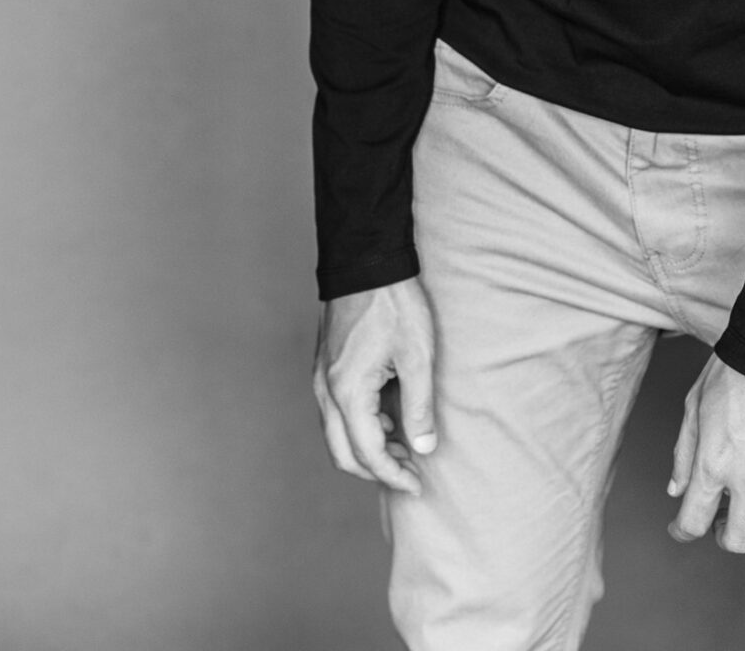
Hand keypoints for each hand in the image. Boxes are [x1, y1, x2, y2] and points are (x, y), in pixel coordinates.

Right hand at [312, 278, 437, 493]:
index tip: (417, 484)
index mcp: (348, 392)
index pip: (367, 454)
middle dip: (376, 471)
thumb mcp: (418, 356)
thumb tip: (424, 447)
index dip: (393, 475)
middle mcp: (326, 390)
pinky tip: (385, 418)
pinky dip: (356, 428)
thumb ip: (420, 406)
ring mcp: (320, 378)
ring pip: (335, 435)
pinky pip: (334, 413)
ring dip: (366, 450)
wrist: (365, 260)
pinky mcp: (323, 367)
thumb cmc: (394, 304)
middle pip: (343, 454)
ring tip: (403, 446)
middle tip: (410, 472)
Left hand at [667, 353, 744, 550]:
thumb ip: (684, 452)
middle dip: (724, 535)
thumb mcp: (695, 403)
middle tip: (721, 521)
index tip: (682, 527)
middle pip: (738, 540)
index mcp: (715, 462)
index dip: (683, 530)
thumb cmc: (738, 367)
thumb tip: (677, 488)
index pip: (693, 521)